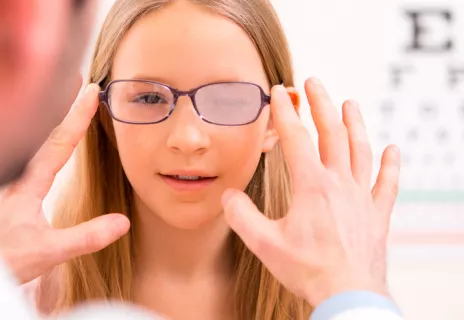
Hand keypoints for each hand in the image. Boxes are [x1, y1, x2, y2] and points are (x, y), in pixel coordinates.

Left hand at [0, 83, 129, 284]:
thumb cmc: (5, 258)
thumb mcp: (48, 251)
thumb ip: (86, 236)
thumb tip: (122, 222)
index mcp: (29, 183)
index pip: (60, 141)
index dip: (78, 115)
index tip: (92, 91)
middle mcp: (19, 174)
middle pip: (45, 129)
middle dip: (63, 101)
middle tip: (78, 78)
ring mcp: (13, 179)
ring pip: (34, 136)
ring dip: (52, 113)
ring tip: (65, 96)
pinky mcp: (12, 188)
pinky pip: (29, 149)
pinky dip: (43, 133)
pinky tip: (46, 135)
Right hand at [222, 78, 399, 306]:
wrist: (348, 295)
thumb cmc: (309, 271)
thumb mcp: (265, 244)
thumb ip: (242, 216)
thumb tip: (228, 196)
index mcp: (312, 187)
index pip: (296, 138)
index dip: (285, 112)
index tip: (278, 92)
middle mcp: (340, 184)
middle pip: (332, 134)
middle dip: (321, 104)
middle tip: (313, 82)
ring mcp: (361, 197)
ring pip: (361, 150)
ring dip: (355, 124)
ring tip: (350, 103)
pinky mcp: (376, 214)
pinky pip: (387, 183)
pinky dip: (390, 165)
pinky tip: (393, 149)